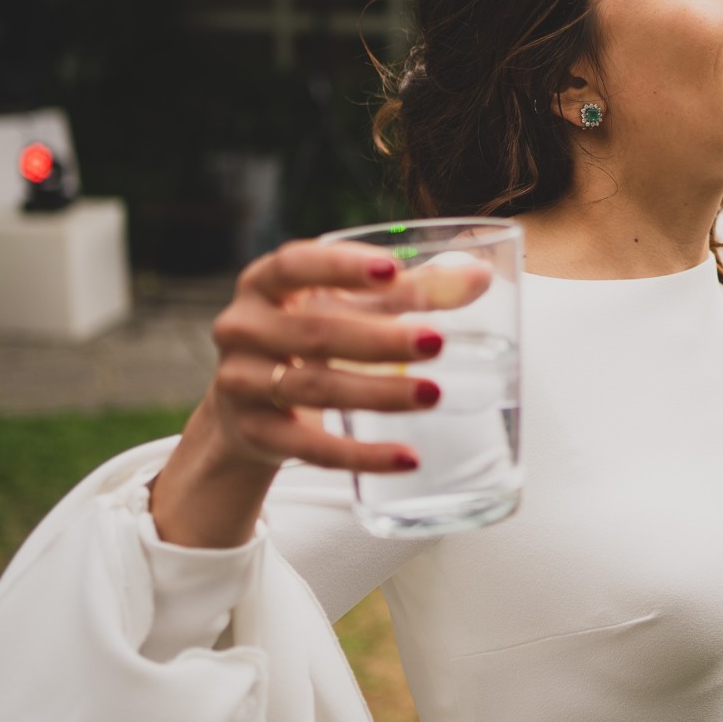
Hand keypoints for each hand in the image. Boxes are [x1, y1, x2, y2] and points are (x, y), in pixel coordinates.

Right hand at [154, 241, 489, 546]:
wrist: (248, 407)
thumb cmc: (312, 337)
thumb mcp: (350, 307)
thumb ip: (411, 290)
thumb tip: (481, 276)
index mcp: (265, 282)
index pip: (295, 264)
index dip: (341, 266)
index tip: (393, 269)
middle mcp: (244, 327)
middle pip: (314, 333)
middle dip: (379, 339)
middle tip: (436, 343)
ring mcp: (241, 382)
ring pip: (315, 388)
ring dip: (378, 394)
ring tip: (433, 394)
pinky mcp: (255, 433)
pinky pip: (311, 448)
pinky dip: (362, 456)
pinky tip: (406, 457)